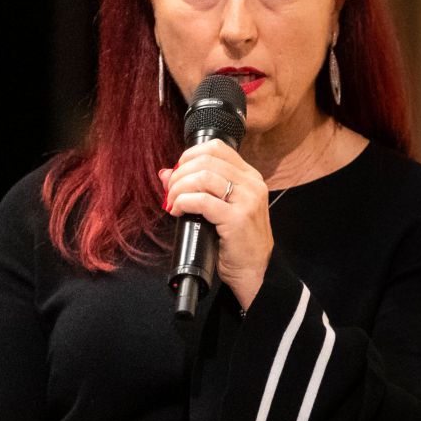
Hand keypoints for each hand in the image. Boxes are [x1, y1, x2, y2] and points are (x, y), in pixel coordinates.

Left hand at [160, 140, 273, 309]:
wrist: (255, 272)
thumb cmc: (237, 243)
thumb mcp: (220, 209)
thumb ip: (198, 188)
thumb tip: (165, 174)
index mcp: (250, 177)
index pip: (217, 148)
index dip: (189, 156)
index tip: (177, 173)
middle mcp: (252, 184)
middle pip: (207, 159)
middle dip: (180, 173)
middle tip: (170, 191)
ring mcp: (247, 200)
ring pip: (203, 176)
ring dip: (179, 187)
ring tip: (173, 202)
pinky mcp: (237, 219)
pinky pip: (202, 200)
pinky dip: (184, 202)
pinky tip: (178, 211)